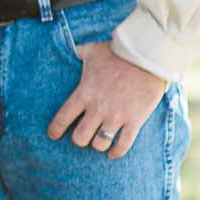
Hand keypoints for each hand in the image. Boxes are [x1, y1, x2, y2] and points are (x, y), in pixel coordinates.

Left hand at [46, 41, 166, 158]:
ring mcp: (116, 116)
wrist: (146, 57)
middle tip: (82, 136)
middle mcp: (97, 109)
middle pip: (80, 138)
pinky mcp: (134, 121)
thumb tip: (68, 46)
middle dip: (79, 140)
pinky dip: (116, 152)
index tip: (53, 135)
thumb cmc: (116, 53)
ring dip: (97, 145)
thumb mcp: (91, 50)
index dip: (55, 130)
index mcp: (84, 94)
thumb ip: (77, 52)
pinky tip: (113, 153)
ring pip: (99, 144)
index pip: (62, 119)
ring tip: (98, 141)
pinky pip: (123, 145)